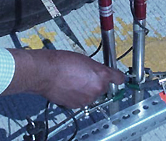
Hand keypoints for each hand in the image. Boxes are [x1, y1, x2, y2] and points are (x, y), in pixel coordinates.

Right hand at [2, 49, 124, 108]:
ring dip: (87, 89)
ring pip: (92, 94)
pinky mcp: (77, 105)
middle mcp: (97, 88)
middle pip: (104, 87)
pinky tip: (69, 87)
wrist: (46, 72)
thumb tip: (98, 72)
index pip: (119, 78)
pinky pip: (82, 100)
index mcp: (101, 75)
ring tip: (74, 80)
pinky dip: (78, 95)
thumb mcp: (85, 59)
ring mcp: (88, 98)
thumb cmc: (62, 62)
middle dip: (97, 82)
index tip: (118, 78)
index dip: (118, 77)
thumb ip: (95, 68)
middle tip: (85, 75)